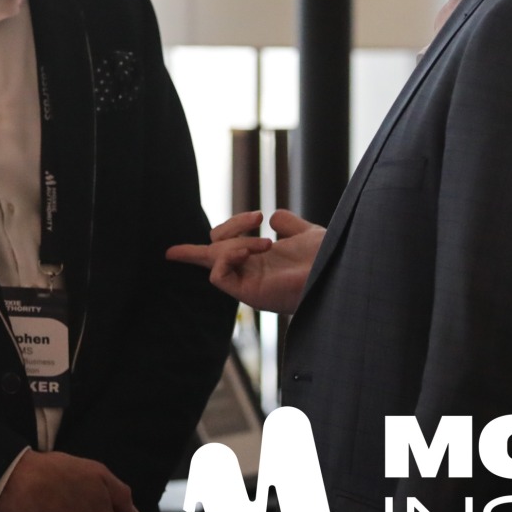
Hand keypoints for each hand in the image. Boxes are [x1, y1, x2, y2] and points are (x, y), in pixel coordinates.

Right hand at [165, 209, 324, 312]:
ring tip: (265, 240)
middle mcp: (250, 275)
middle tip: (257, 217)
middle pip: (213, 250)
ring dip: (234, 241)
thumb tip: (274, 217)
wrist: (342, 270)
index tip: (169, 252)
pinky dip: (227, 257)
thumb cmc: (329, 258)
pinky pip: (219, 276)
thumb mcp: (305, 234)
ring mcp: (248, 285)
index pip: (219, 255)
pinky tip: (250, 250)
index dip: (193, 252)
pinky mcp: (249, 294)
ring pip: (215, 258)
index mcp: (259, 264)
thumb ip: (288, 225)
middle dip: (229, 227)